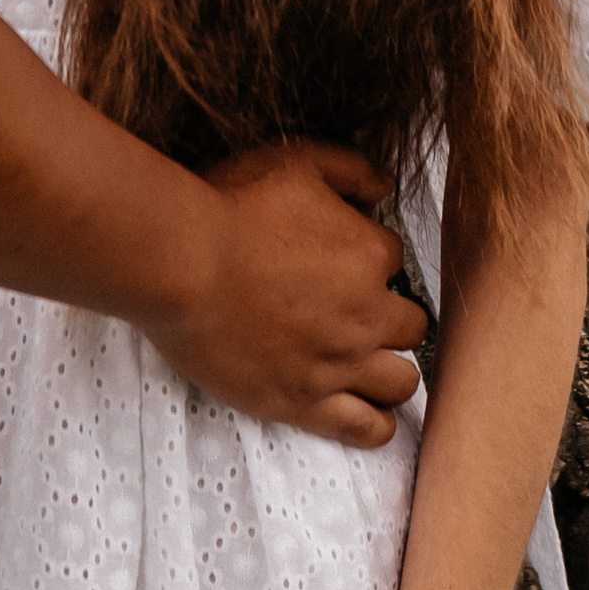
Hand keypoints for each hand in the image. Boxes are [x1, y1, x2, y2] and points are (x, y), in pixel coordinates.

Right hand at [149, 143, 426, 440]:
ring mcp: (337, 364)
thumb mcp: (296, 162)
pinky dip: (378, 425)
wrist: (178, 263)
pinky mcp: (303, 401)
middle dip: (390, 316)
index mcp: (368, 255)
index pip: (394, 259)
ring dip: (391, 369)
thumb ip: (350, 169)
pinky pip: (366, 428)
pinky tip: (372, 414)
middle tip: (357, 312)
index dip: (369, 256)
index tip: (342, 259)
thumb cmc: (229, 207)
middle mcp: (365, 315)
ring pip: (401, 381)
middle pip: (410, 326)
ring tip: (368, 363)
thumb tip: (385, 186)